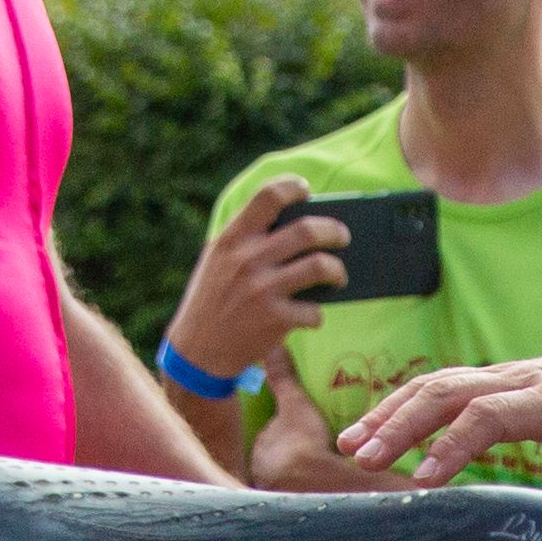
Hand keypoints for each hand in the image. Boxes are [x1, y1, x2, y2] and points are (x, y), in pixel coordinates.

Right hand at [168, 180, 350, 395]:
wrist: (197, 353)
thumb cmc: (214, 300)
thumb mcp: (218, 261)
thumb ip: (247, 240)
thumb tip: (300, 225)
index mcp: (232, 239)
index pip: (268, 197)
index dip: (293, 187)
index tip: (306, 191)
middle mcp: (248, 260)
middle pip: (307, 230)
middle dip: (334, 230)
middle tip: (343, 236)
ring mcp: (263, 290)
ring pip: (320, 266)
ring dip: (338, 270)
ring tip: (339, 274)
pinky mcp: (275, 320)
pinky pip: (315, 310)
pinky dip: (318, 314)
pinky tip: (312, 315)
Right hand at [341, 342, 541, 511]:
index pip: (491, 415)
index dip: (453, 446)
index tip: (424, 482)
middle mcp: (522, 381)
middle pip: (448, 391)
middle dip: (400, 424)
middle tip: (363, 458)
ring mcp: (504, 376)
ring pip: (436, 384)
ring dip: (390, 412)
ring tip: (353, 446)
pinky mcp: (493, 381)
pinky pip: (441, 387)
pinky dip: (403, 406)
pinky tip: (376, 430)